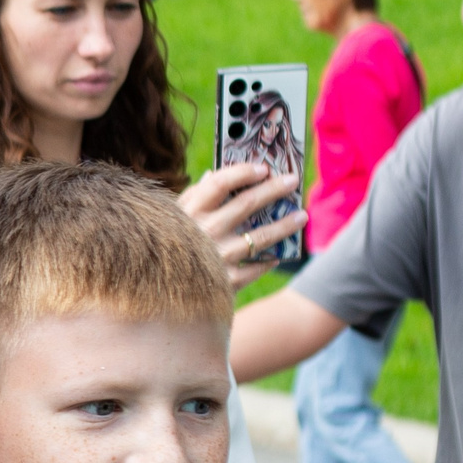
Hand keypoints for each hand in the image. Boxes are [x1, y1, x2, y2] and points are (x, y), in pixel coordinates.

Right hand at [179, 160, 305, 286]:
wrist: (160, 294)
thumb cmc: (167, 249)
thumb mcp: (170, 222)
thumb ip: (190, 199)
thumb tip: (211, 175)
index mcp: (187, 214)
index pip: (219, 183)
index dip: (243, 172)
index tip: (263, 168)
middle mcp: (202, 233)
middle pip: (247, 204)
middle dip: (274, 189)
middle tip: (292, 181)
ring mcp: (216, 258)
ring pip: (261, 236)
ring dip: (285, 224)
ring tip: (302, 215)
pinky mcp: (226, 282)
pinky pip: (257, 267)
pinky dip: (268, 260)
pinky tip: (276, 255)